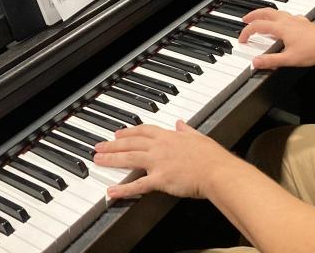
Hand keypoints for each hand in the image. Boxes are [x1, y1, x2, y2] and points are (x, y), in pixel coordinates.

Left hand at [94, 121, 233, 199]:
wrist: (217, 171)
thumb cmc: (211, 157)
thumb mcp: (198, 136)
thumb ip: (186, 130)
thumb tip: (181, 123)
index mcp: (168, 136)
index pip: (143, 131)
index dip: (128, 131)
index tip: (118, 133)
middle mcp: (160, 147)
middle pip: (130, 143)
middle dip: (112, 144)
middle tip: (99, 146)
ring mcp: (158, 162)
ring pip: (129, 159)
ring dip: (111, 159)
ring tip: (98, 160)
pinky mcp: (160, 179)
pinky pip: (138, 185)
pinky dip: (123, 188)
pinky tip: (111, 191)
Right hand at [239, 8, 314, 68]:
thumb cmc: (314, 49)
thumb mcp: (289, 59)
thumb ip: (271, 61)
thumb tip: (255, 62)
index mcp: (280, 28)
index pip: (257, 26)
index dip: (246, 32)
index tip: (242, 39)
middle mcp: (287, 21)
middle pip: (265, 12)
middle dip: (253, 15)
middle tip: (245, 19)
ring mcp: (295, 20)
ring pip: (276, 12)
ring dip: (265, 14)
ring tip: (261, 18)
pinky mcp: (303, 22)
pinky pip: (287, 15)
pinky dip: (280, 17)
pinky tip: (284, 22)